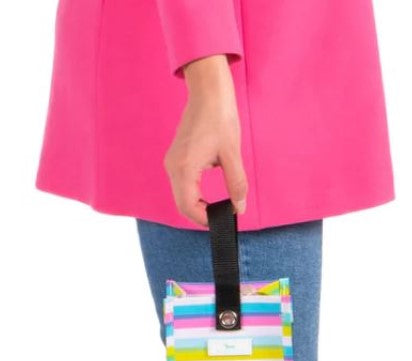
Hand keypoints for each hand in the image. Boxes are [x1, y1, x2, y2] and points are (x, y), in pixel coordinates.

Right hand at [163, 54, 247, 226]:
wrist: (208, 89)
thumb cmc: (219, 116)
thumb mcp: (232, 153)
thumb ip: (236, 183)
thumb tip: (239, 207)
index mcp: (184, 167)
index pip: (188, 206)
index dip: (204, 219)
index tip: (222, 220)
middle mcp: (173, 166)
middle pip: (182, 205)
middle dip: (200, 215)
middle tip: (221, 217)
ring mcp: (172, 162)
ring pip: (181, 196)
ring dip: (197, 205)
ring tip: (217, 208)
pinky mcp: (176, 158)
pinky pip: (181, 185)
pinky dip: (193, 195)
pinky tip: (208, 196)